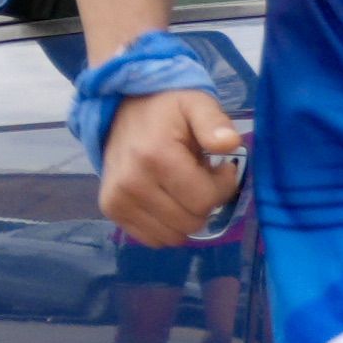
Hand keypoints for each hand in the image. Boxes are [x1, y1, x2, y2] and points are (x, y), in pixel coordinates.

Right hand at [98, 85, 246, 245]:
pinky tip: (167, 201)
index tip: (220, 168)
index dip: (222, 187)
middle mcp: (132, 184)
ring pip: (173, 236)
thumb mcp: (196, 103)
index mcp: (155, 157)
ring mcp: (118, 201)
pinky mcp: (112, 211)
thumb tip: (230, 143)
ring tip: (181, 187)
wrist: (121, 110)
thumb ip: (214, 122)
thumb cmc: (166, 110)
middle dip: (204, 202)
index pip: (203, 200)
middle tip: (199, 177)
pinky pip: (153, 239)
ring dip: (186, 216)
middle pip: (190, 221)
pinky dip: (167, 226)